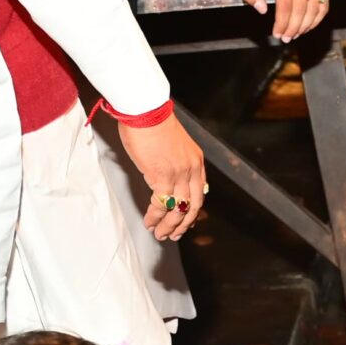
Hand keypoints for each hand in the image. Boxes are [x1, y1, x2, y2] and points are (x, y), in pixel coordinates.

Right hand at [118, 111, 206, 239]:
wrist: (145, 109)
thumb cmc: (152, 121)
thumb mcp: (171, 144)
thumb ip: (173, 161)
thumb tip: (162, 174)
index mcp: (196, 161)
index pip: (200, 193)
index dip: (193, 210)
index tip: (186, 221)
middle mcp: (192, 170)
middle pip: (193, 206)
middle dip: (183, 224)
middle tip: (174, 235)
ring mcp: (179, 175)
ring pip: (179, 210)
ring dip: (169, 226)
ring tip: (160, 235)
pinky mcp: (162, 177)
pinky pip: (161, 204)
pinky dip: (156, 217)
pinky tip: (150, 222)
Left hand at [238, 0, 329, 43]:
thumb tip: (261, 9)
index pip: (284, 3)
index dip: (282, 22)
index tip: (277, 33)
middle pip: (300, 6)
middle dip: (293, 26)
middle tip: (287, 37)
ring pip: (314, 7)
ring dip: (305, 25)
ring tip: (296, 34)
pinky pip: (323, 4)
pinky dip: (317, 19)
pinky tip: (307, 26)